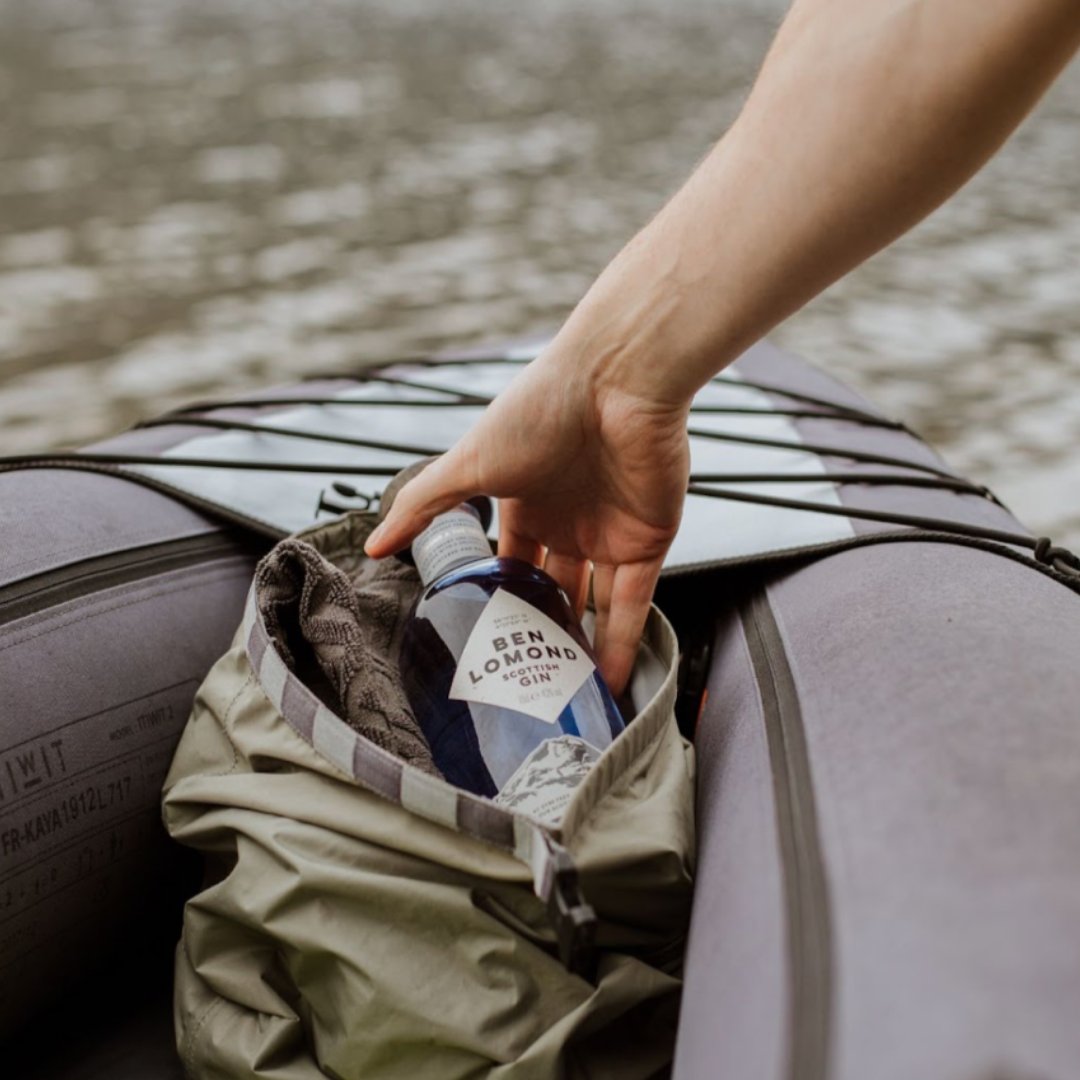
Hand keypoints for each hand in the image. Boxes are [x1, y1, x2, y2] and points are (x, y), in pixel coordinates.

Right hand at [364, 346, 689, 695]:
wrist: (616, 380)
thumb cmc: (538, 410)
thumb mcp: (468, 463)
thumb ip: (423, 505)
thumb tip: (373, 544)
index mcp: (526, 501)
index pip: (512, 562)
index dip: (502, 600)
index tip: (487, 644)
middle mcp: (569, 522)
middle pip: (555, 590)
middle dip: (541, 631)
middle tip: (525, 681)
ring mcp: (609, 534)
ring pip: (595, 606)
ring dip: (583, 648)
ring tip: (566, 698)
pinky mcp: (648, 543)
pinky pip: (634, 606)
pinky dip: (623, 645)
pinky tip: (607, 683)